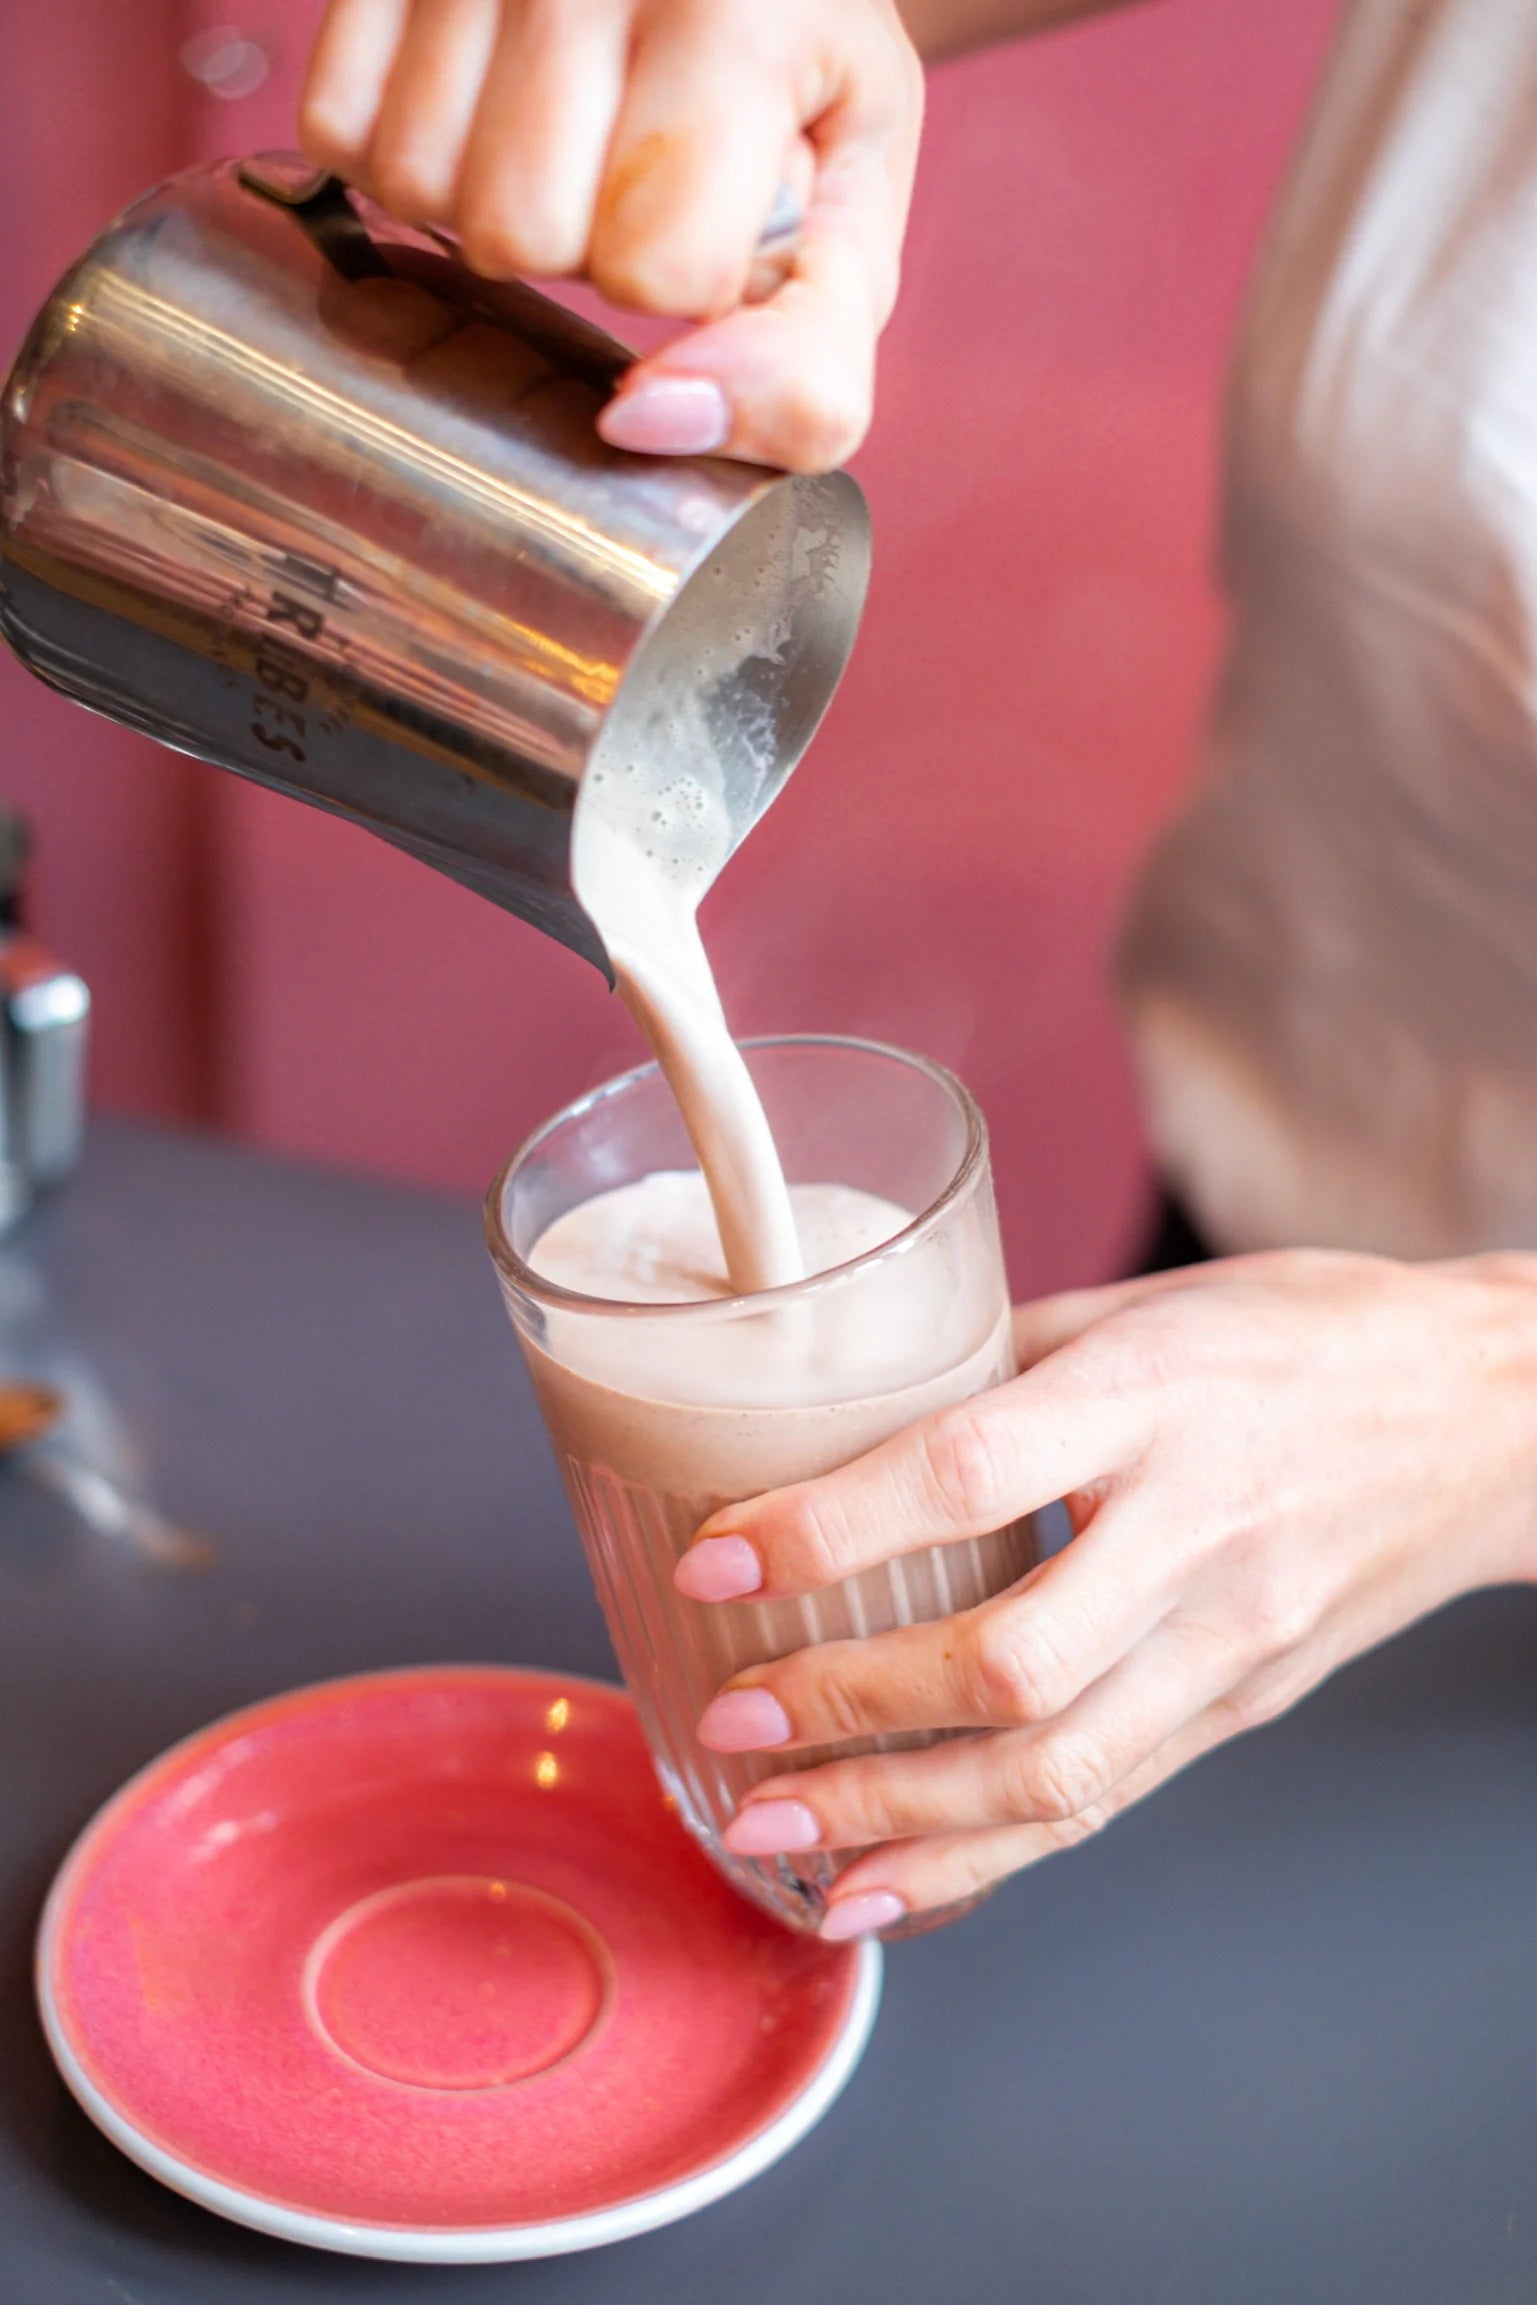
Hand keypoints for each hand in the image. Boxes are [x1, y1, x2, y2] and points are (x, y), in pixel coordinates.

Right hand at [299, 0, 923, 470]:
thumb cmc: (790, 83)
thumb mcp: (849, 221)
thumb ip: (804, 370)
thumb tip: (646, 428)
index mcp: (739, 13)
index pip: (650, 269)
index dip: (682, 278)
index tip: (717, 208)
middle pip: (513, 233)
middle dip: (577, 245)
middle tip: (636, 170)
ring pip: (412, 187)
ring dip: (484, 204)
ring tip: (565, 134)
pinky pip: (336, 133)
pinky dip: (403, 155)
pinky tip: (483, 111)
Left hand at [675, 1251, 1536, 1937]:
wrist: (1492, 1419)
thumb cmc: (1312, 1336)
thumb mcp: (1150, 1305)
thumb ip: (1003, 1359)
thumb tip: (845, 1400)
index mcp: (1155, 1399)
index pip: (968, 1473)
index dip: (828, 1529)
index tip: (716, 1559)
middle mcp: (1196, 1533)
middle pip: (1010, 1664)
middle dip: (848, 1710)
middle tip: (732, 1720)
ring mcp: (1229, 1640)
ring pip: (1059, 1772)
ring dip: (901, 1821)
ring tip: (777, 1836)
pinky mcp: (1242, 1708)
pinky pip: (1106, 1802)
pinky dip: (990, 1858)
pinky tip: (896, 1884)